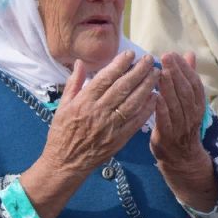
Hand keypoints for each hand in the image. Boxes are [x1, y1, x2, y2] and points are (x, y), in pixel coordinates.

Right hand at [20, 52, 158, 217]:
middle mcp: (98, 112)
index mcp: (83, 102)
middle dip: (138, 71)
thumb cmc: (61, 133)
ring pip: (132, 102)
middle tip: (150, 59)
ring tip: (156, 74)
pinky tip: (155, 98)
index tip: (131, 54)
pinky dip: (147, 109)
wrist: (65, 162)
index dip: (119, 65)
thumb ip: (74, 83)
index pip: (105, 79)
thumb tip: (81, 62)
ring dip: (146, 87)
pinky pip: (136, 122)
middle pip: (122, 88)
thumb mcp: (62, 106)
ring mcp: (110, 126)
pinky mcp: (119, 139)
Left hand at [151, 52, 217, 210]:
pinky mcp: (167, 137)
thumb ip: (187, 79)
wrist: (181, 159)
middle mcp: (192, 116)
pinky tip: (155, 96)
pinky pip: (166, 122)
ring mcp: (180, 128)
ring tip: (161, 72)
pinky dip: (162, 109)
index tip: (175, 55)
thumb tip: (188, 54)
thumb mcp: (187, 102)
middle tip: (166, 57)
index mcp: (197, 106)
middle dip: (177, 73)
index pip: (194, 85)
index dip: (186, 69)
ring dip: (169, 88)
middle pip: (186, 92)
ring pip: (177, 105)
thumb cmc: (181, 125)